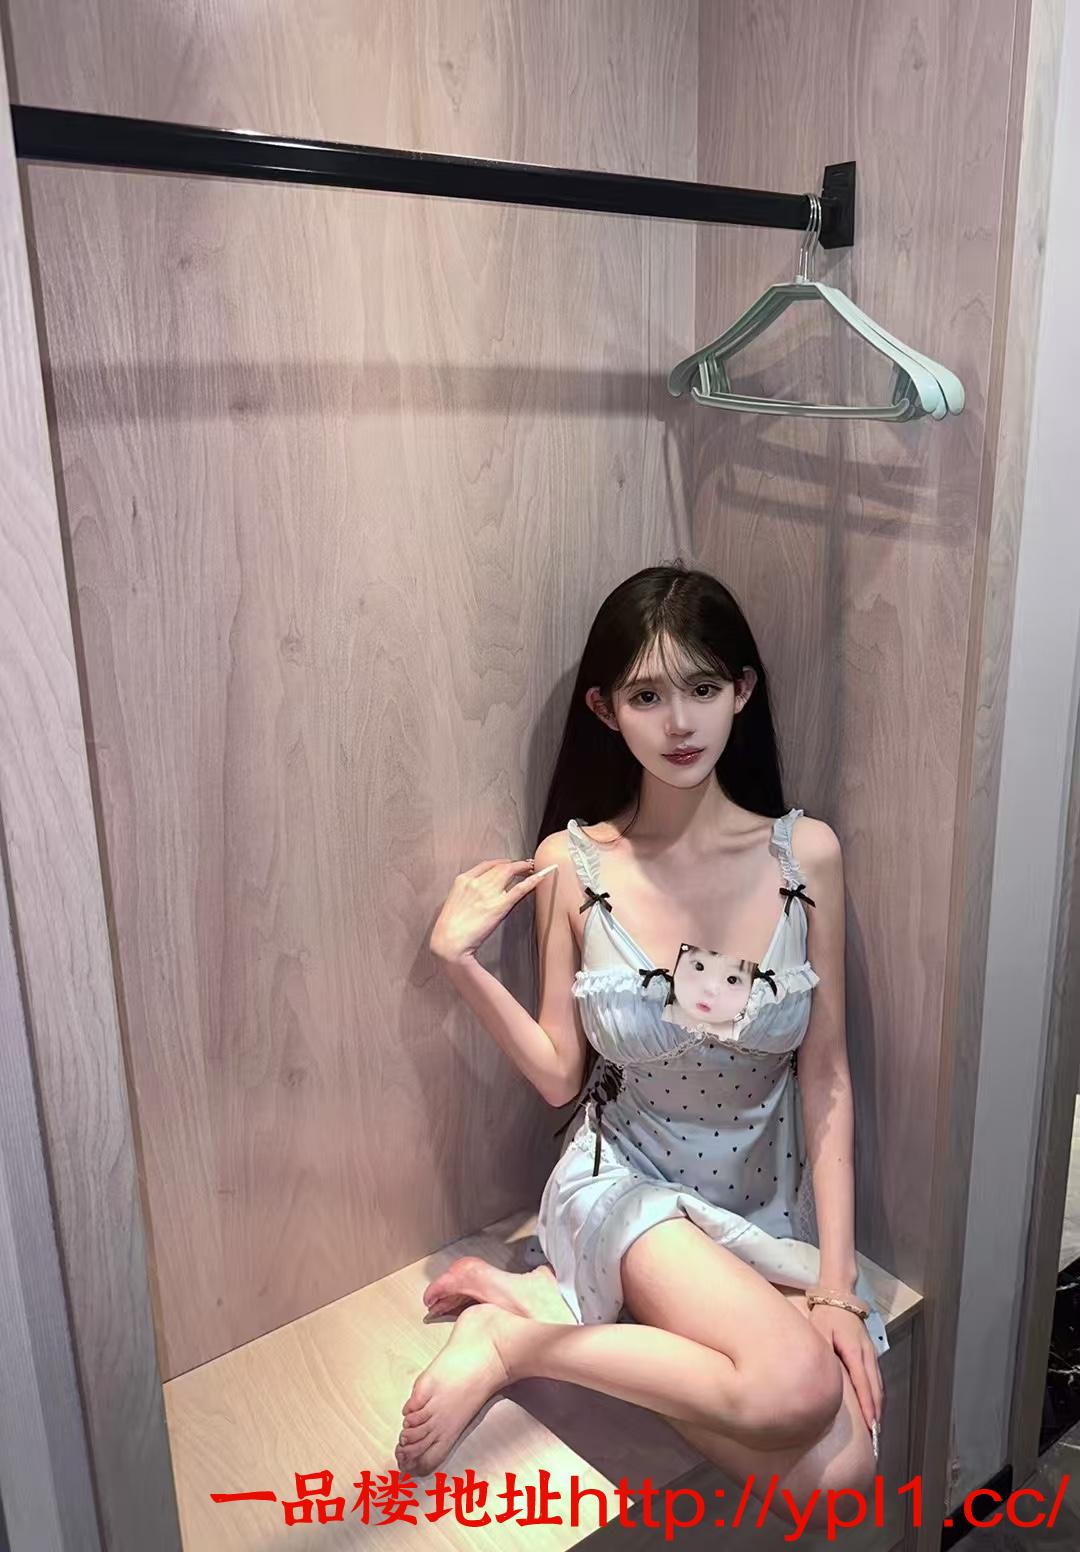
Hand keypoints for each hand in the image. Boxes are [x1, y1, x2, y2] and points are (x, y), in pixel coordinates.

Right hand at [430, 857, 557, 961]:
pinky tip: (544, 875)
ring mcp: (488, 893)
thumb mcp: (455, 903)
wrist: (449, 942)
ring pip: (510, 872)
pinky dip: (534, 880)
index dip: (501, 863)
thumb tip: (482, 894)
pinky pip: (520, 888)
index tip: (509, 864)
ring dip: (525, 868)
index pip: (487, 865)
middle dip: (516, 864)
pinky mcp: (499, 906)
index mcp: (463, 880)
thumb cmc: (449, 928)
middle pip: (501, 867)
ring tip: (534, 868)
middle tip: (528, 865)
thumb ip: (468, 894)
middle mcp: (476, 882)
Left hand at [807, 1302, 883, 1436]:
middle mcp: (867, 1354)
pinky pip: (876, 1376)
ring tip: (875, 1426)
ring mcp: (871, 1352)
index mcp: (855, 1351)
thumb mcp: (819, 1331)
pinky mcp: (869, 1351)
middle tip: (875, 1436)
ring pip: (878, 1384)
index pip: (863, 1384)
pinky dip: (877, 1393)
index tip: (871, 1426)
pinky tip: (874, 1404)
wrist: (838, 1294)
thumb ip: (823, 1354)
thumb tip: (824, 1377)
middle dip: (876, 1412)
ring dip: (878, 1404)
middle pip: (875, 1388)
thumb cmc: (825, 1314)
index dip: (868, 1407)